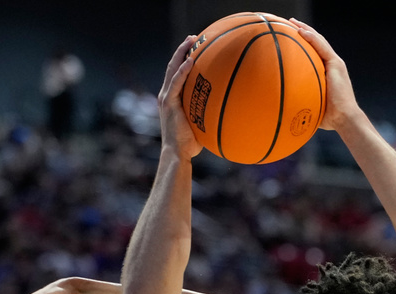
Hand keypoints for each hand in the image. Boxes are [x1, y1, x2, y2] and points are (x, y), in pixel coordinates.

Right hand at [159, 36, 201, 159]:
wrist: (178, 153)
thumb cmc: (190, 143)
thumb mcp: (200, 124)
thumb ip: (208, 114)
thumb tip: (228, 110)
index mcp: (172, 98)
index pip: (176, 73)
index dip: (184, 58)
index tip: (195, 46)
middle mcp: (167, 95)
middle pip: (173, 66)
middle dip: (183, 50)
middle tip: (193, 37)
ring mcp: (166, 98)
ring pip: (172, 69)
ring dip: (182, 54)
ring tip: (191, 41)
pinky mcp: (168, 103)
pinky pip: (176, 83)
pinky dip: (182, 71)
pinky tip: (190, 61)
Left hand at [289, 18, 360, 131]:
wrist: (344, 118)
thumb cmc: (328, 117)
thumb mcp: (312, 105)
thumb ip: (301, 101)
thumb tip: (283, 107)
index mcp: (327, 72)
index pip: (314, 53)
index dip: (303, 43)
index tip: (290, 36)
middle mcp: (332, 65)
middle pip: (316, 43)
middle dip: (303, 31)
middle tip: (289, 24)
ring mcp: (335, 63)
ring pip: (319, 41)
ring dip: (305, 29)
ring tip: (292, 22)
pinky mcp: (336, 64)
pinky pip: (322, 47)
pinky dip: (311, 38)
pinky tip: (301, 31)